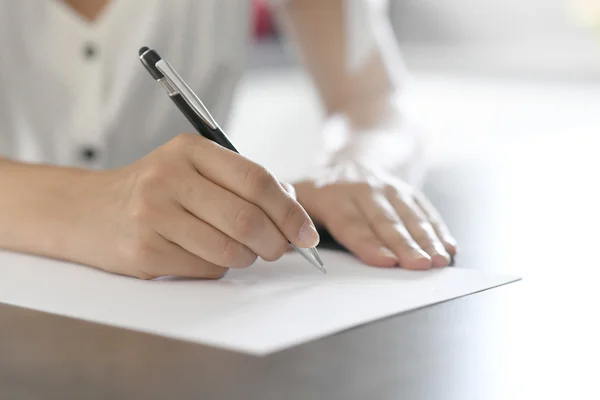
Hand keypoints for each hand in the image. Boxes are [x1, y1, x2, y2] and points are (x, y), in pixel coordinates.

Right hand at [78, 134, 318, 278]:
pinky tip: (204, 255)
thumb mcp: (194, 169)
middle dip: (276, 242)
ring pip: (230, 249)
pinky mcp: (144, 251)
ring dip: (247, 257)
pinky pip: (206, 269)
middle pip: (247, 218)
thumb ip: (243, 182)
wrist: (88, 211)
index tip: (307, 233)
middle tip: (281, 249)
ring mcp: (153, 215)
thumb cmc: (155, 191)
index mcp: (190, 150)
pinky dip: (219, 268)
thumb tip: (293, 209)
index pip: (257, 180)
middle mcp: (169, 178)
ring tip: (240, 250)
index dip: (290, 210)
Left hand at [293, 162, 456, 268]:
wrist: (358, 150)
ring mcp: (390, 188)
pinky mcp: (408, 191)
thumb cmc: (322, 186)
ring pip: (410, 215)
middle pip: (386, 221)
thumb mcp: (299, 192)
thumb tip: (281, 243)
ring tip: (439, 260)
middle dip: (405, 245)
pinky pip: (425, 210)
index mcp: (334, 195)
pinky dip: (438, 229)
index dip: (370, 244)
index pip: (352, 223)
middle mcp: (364, 189)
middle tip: (420, 266)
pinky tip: (448, 246)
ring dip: (427, 239)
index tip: (386, 262)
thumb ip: (291, 215)